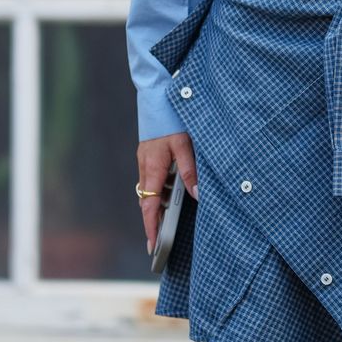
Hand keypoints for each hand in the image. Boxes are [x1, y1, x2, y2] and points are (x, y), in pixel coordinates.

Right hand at [136, 132, 197, 252]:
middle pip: (147, 202)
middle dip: (152, 223)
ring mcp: (144, 161)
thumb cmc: (171, 120)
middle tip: (157, 243)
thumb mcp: (185, 146)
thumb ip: (190, 171)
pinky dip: (158, 192)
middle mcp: (145, 167)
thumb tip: (197, 195)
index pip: (150, 205)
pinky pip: (151, 180)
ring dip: (156, 208)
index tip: (153, 244)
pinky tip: (169, 196)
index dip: (151, 226)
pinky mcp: (148, 156)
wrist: (157, 97)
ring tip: (165, 225)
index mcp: (153, 168)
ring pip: (149, 191)